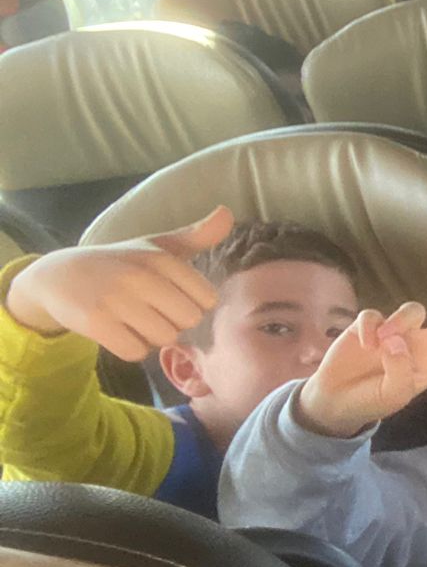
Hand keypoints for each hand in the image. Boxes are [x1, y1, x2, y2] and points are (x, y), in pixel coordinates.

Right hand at [6, 205, 231, 360]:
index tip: (172, 295)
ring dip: (153, 337)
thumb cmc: (120, 263)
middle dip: (175, 321)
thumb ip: (196, 235)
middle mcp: (139, 275)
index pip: (207, 298)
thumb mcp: (157, 246)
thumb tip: (228, 213)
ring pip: (164, 338)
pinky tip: (118, 331)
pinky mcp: (95, 322)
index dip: (192, 303)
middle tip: (151, 310)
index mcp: (160, 257)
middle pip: (189, 320)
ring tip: (134, 320)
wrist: (57, 276)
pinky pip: (136, 352)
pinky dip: (131, 349)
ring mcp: (115, 299)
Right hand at [297, 289, 426, 437]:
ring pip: (414, 311)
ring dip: (400, 323)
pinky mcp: (371, 325)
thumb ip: (400, 371)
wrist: (336, 399)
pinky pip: (377, 315)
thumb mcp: (393, 395)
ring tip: (381, 343)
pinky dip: (370, 326)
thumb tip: (396, 341)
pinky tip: (362, 342)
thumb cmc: (372, 399)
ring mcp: (398, 332)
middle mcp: (422, 344)